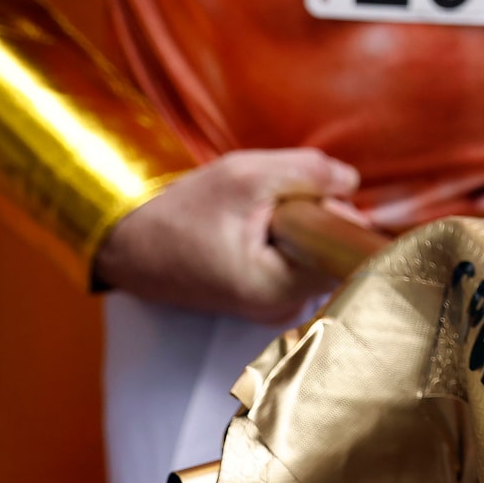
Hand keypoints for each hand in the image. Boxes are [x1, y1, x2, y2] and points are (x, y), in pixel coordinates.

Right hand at [92, 148, 360, 323]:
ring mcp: (277, 306)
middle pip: (335, 254)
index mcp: (281, 289)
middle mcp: (284, 309)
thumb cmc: (182, 213)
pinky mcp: (268, 296)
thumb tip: (351, 181)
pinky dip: (288, 237)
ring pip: (318, 254)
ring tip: (257, 215)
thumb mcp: (247, 175)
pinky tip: (256, 227)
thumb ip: (309, 173)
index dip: (340, 215)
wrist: (132, 245)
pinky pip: (300, 259)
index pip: (346, 252)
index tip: (314, 197)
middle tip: (276, 203)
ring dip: (302, 225)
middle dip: (319, 218)